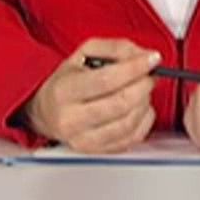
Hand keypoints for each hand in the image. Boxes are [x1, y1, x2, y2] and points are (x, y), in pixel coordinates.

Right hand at [22, 38, 158, 152]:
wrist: (47, 112)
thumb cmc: (66, 82)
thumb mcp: (83, 54)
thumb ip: (115, 48)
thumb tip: (142, 55)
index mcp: (65, 91)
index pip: (106, 80)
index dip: (134, 68)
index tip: (152, 59)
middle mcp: (72, 119)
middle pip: (120, 103)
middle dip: (143, 85)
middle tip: (150, 74)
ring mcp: (84, 139)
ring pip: (129, 122)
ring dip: (145, 102)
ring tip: (142, 89)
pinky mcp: (98, 151)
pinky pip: (133, 138)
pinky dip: (144, 120)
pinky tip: (139, 107)